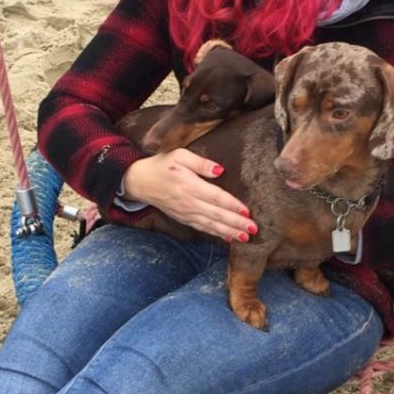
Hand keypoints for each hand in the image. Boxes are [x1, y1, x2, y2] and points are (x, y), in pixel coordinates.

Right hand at [123, 150, 255, 241]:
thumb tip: (220, 170)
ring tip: (245, 237)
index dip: (232, 205)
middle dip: (236, 223)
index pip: (215, 197)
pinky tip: (229, 238)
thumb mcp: (179, 155)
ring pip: (211, 225)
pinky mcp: (183, 219)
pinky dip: (216, 234)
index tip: (247, 212)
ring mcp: (185, 213)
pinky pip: (202, 228)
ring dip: (229, 232)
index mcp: (189, 185)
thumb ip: (200, 162)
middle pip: (216, 215)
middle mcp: (188, 202)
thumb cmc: (162, 165)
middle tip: (254, 229)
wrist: (140, 182)